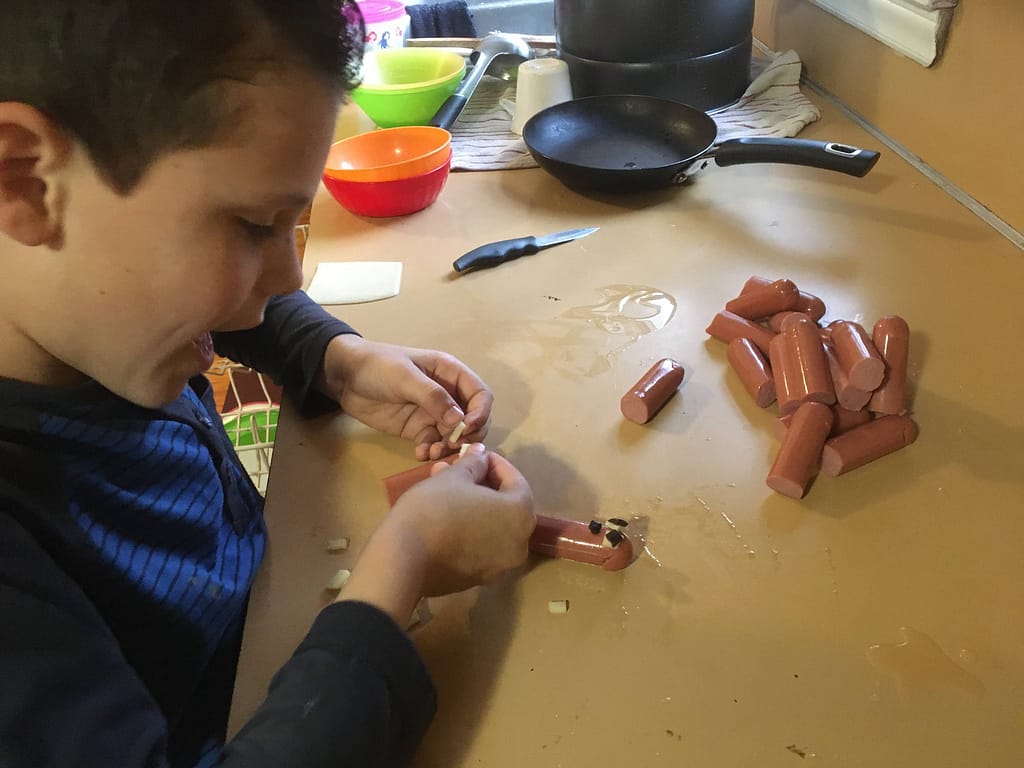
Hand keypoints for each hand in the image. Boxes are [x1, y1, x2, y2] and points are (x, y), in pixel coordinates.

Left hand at [320, 335, 492, 459]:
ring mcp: (433, 413)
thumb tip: (459, 420)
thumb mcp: (405, 377)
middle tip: (452, 446)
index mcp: (450, 373)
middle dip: (467, 435)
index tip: (467, 429)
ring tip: (433, 454)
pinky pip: (434, 444)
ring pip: (455, 435)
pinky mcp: (418, 429)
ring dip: (449, 447)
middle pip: (473, 419)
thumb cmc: (377, 366)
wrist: (344, 376)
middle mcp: (447, 394)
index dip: (480, 413)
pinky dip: (431, 451)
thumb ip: (433, 397)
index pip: (480, 395)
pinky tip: (420, 455)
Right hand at [337, 444, 534, 621]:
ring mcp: (500, 566)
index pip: (516, 482)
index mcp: (520, 515)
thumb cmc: (434, 508)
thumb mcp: (453, 477)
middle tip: (460, 470)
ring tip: (448, 490)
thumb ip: (474, 463)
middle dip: (483, 485)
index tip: (477, 455)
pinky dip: (472, 530)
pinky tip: (448, 518)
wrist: (403, 559)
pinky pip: (482, 547)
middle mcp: (519, 544)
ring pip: (493, 528)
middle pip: (507, 506)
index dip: (496, 464)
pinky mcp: (479, 580)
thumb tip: (480, 453)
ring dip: (476, 506)